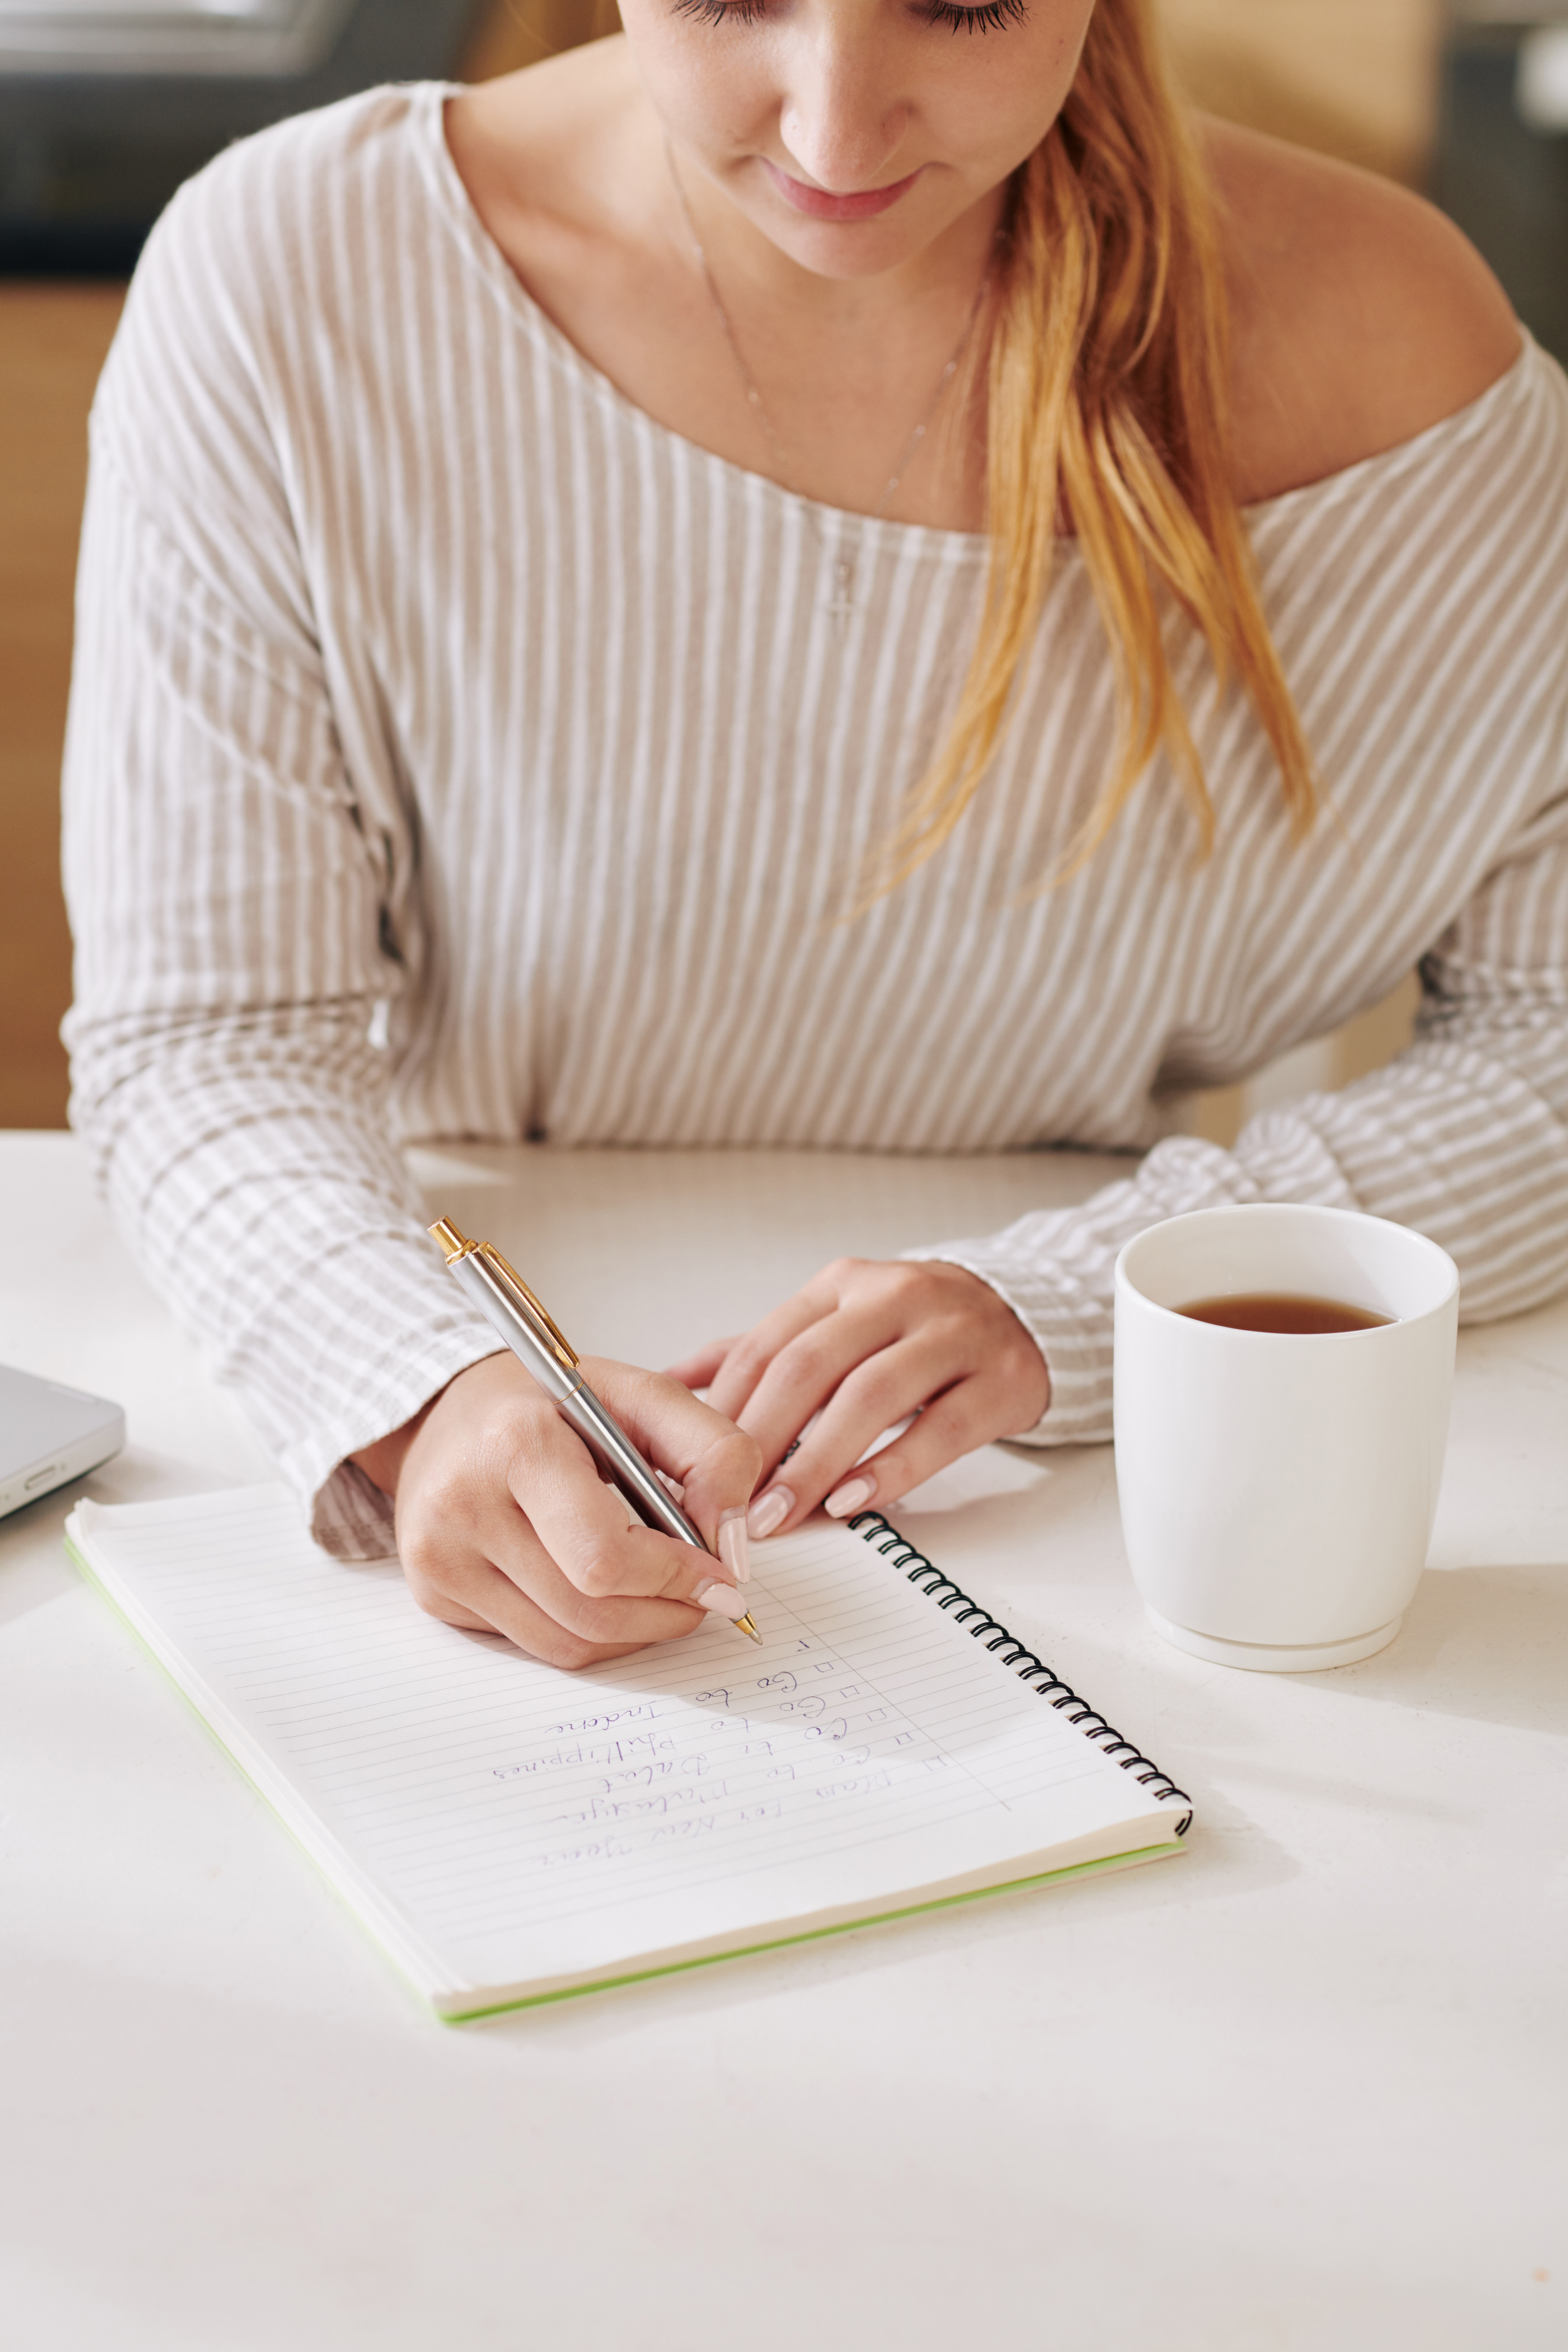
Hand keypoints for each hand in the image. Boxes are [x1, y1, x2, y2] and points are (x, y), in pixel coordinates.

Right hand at [351, 1352, 761, 1669]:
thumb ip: (713, 1452)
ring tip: (661, 1592)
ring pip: (566, 1643)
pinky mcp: (433, 1594)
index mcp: (516, 1445)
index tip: (721, 1575)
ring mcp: (439, 1558)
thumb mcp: (643, 1395)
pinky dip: (587, 1630)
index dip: (676, 1578)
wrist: (448, 1411)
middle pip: (590, 1612)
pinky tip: (601, 1590)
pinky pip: (533, 1644)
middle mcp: (462, 1506)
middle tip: (704, 1595)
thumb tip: (733, 1545)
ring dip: (634, 1632)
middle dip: (666, 1614)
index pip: (606, 1558)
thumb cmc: (551, 1403)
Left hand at [667, 1258, 1048, 1539]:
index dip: (724, 1410)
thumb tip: (670, 1379)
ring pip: (871, 1397)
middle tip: (726, 1503)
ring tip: (776, 1516)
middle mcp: (895, 1297)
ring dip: (815, 1462)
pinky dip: (890, 1469)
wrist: (1026, 1314)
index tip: (692, 1468)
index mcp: (842, 1284)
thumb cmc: (914, 1330)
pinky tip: (851, 1502)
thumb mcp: (837, 1322)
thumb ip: (760, 1350)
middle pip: (810, 1367)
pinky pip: (939, 1429)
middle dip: (759, 1440)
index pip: (767, 1344)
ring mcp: (952, 1336)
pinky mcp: (999, 1380)